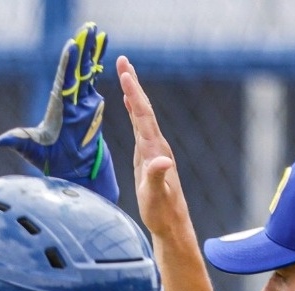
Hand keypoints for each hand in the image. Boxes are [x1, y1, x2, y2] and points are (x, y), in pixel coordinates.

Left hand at [0, 21, 118, 203]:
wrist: (71, 173)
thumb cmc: (51, 162)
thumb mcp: (32, 150)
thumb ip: (18, 141)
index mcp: (57, 106)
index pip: (63, 80)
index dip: (68, 64)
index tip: (73, 46)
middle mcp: (69, 102)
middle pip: (77, 71)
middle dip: (83, 51)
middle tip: (89, 29)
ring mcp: (82, 104)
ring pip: (88, 74)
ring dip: (93, 54)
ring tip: (99, 34)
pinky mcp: (92, 109)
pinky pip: (96, 84)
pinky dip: (100, 68)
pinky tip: (106, 53)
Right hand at [115, 56, 184, 241]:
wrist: (171, 224)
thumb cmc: (161, 212)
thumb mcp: (156, 196)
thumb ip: (158, 178)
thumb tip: (162, 162)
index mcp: (155, 150)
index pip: (143, 116)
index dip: (134, 94)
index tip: (125, 73)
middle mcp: (156, 146)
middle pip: (144, 109)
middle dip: (133, 85)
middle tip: (123, 62)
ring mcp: (153, 151)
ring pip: (143, 116)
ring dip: (134, 95)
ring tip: (126, 76)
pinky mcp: (149, 158)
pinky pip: (141, 128)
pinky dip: (135, 113)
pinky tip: (131, 106)